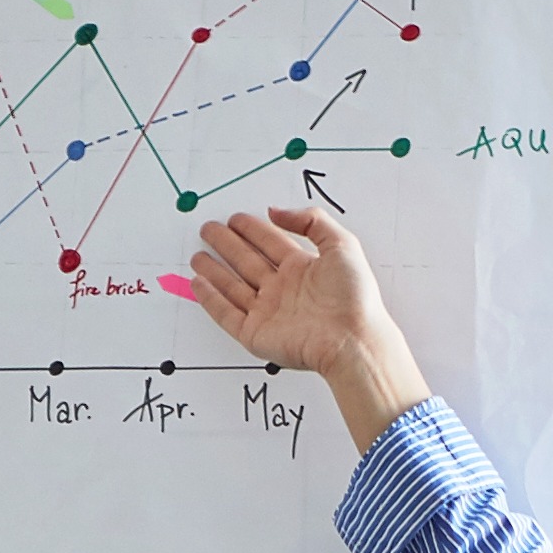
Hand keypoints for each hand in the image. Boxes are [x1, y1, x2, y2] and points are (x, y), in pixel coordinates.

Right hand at [179, 208, 430, 445]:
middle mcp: (283, 290)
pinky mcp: (256, 334)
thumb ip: (310, 221)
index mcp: (303, 269)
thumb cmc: (354, 298)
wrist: (351, 340)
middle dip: (227, 245)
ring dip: (214, 271)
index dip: (252, 229)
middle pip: (247, 261)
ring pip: (233, 287)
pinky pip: (226, 314)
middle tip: (209, 230)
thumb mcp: (342, 244)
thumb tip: (277, 211)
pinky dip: (210, 299)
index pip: (270, 243)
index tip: (235, 218)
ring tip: (198, 256)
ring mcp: (268, 312)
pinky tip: (199, 283)